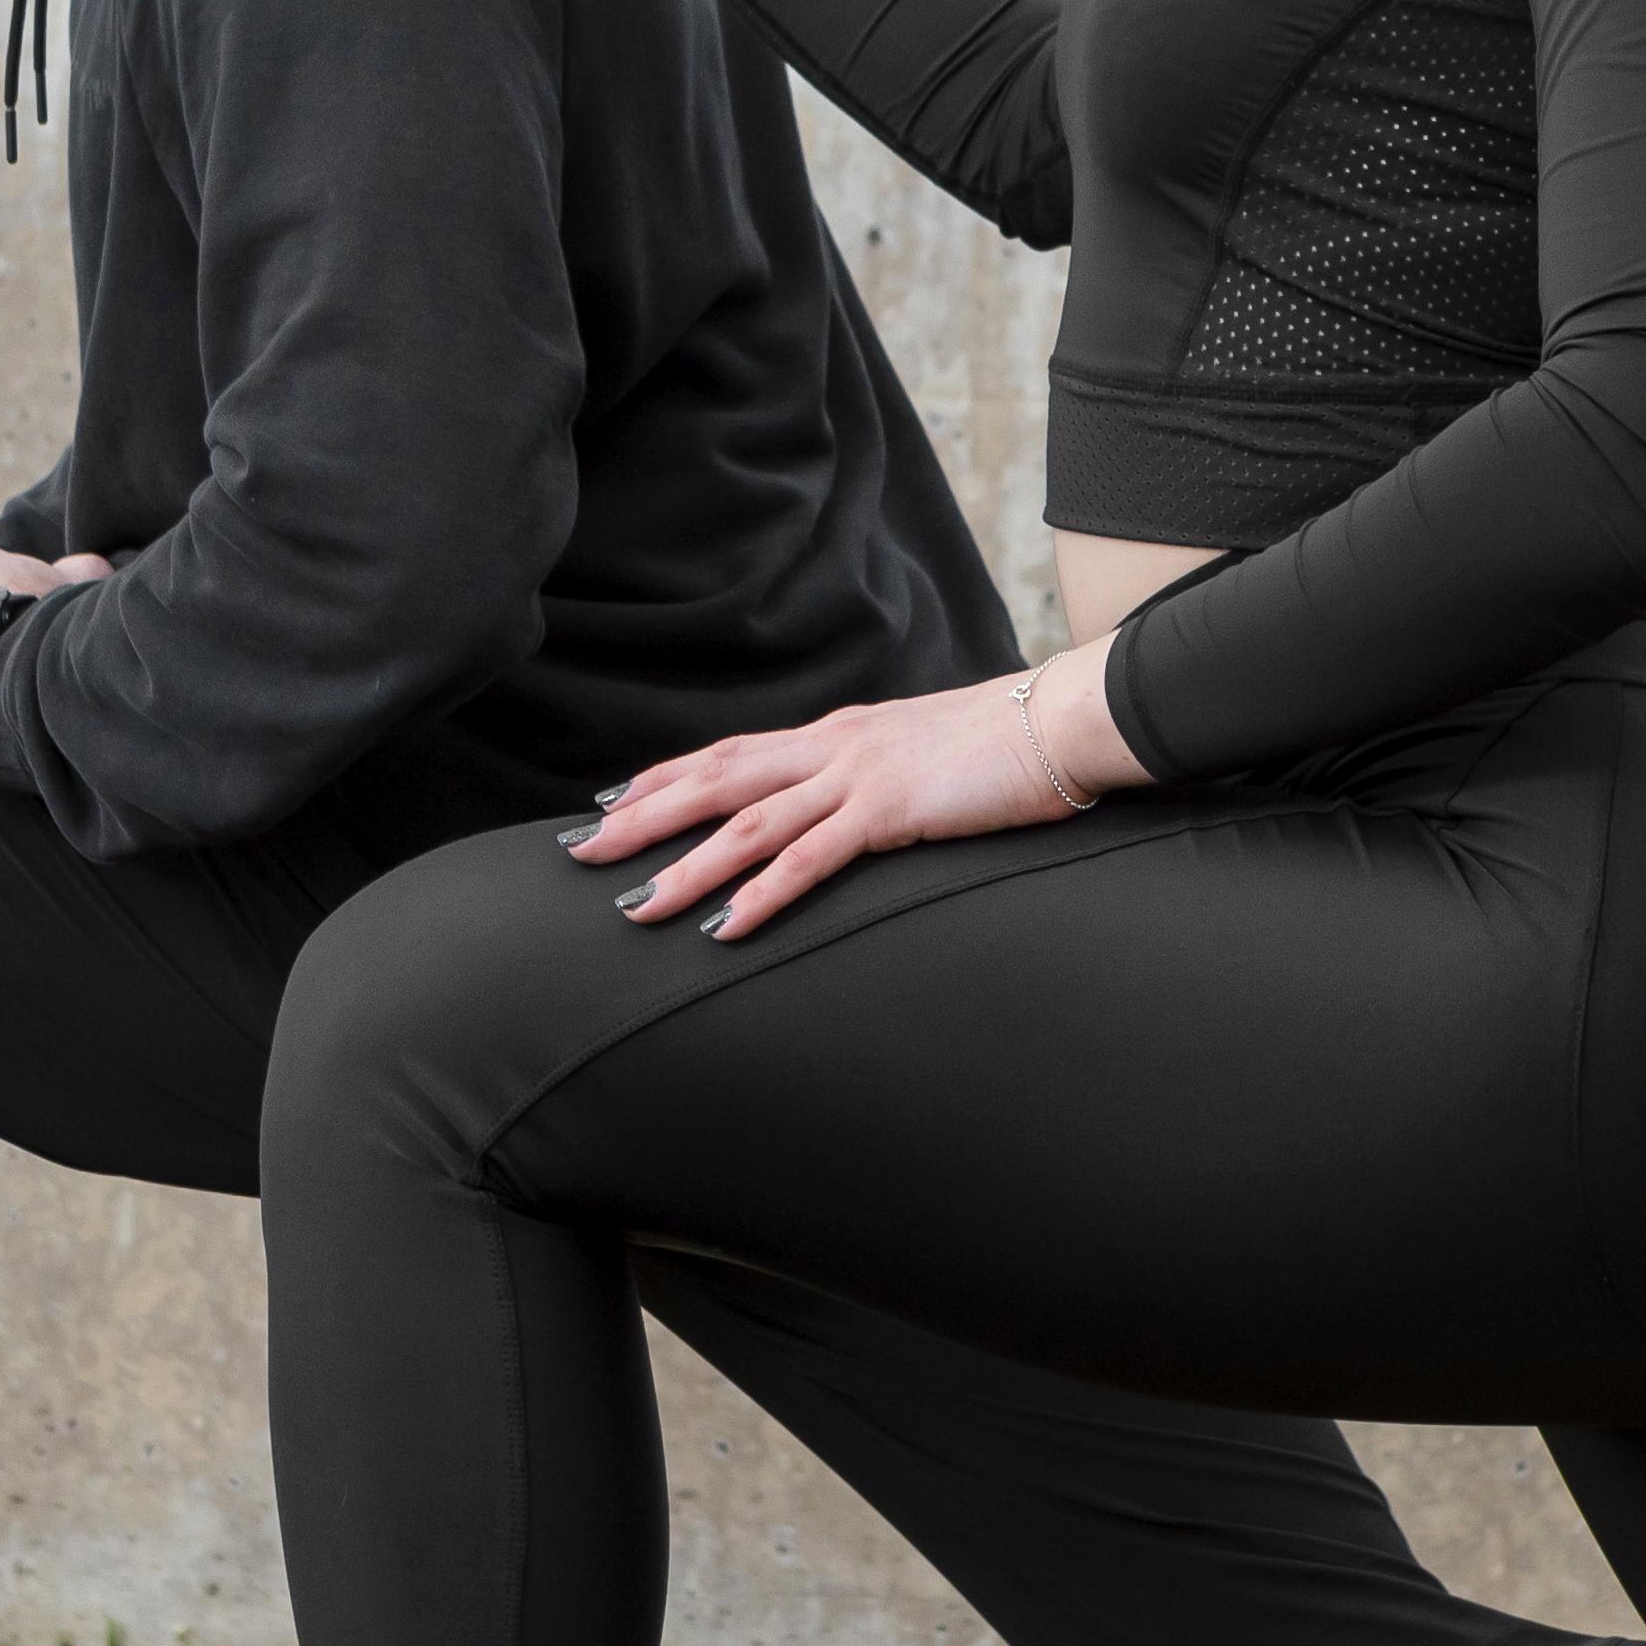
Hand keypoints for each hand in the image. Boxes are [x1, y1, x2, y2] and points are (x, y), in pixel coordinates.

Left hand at [572, 651, 1144, 939]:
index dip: (669, 777)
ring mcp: (859, 775)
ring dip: (685, 866)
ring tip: (634, 906)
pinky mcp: (891, 810)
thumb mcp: (923, 755)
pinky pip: (810, 858)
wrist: (1063, 720)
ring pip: (748, 824)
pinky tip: (725, 925)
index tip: (615, 800)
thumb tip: (851, 803)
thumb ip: (877, 776)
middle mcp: (834, 747)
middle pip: (716, 780)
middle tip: (582, 849)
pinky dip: (761, 893)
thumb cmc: (1005, 745)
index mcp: (839, 734)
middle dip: (645, 816)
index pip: (733, 753)